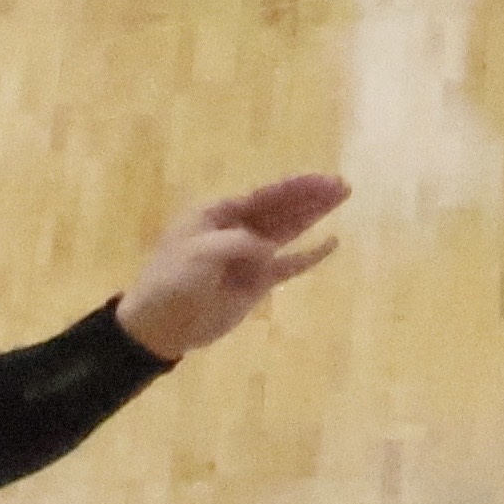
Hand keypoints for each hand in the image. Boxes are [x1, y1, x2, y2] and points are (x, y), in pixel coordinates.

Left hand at [109, 172, 346, 361]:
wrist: (160, 324)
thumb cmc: (171, 280)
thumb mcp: (199, 252)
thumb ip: (238, 243)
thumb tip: (268, 251)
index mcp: (218, 214)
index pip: (263, 196)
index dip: (295, 187)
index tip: (322, 179)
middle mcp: (238, 230)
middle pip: (281, 209)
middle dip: (311, 196)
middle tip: (343, 185)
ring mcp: (249, 257)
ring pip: (288, 231)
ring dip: (314, 216)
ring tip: (341, 199)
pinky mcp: (257, 283)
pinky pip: (288, 266)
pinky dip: (309, 257)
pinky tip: (331, 244)